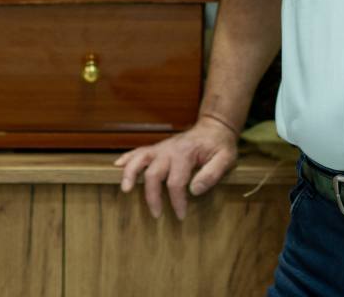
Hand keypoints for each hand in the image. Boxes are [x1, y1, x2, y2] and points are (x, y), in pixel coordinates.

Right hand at [113, 117, 238, 220]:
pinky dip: (127, 158)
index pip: (176, 182)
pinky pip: (139, 151)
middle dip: (152, 196)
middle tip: (156, 214)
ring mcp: (161, 148)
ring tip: (125, 189)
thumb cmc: (220, 145)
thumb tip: (195, 190)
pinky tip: (117, 166)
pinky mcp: (157, 148)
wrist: (214, 127)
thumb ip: (212, 174)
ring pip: (139, 159)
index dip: (177, 201)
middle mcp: (169, 150)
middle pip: (153, 174)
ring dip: (130, 173)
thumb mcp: (226, 158)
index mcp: (185, 154)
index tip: (181, 216)